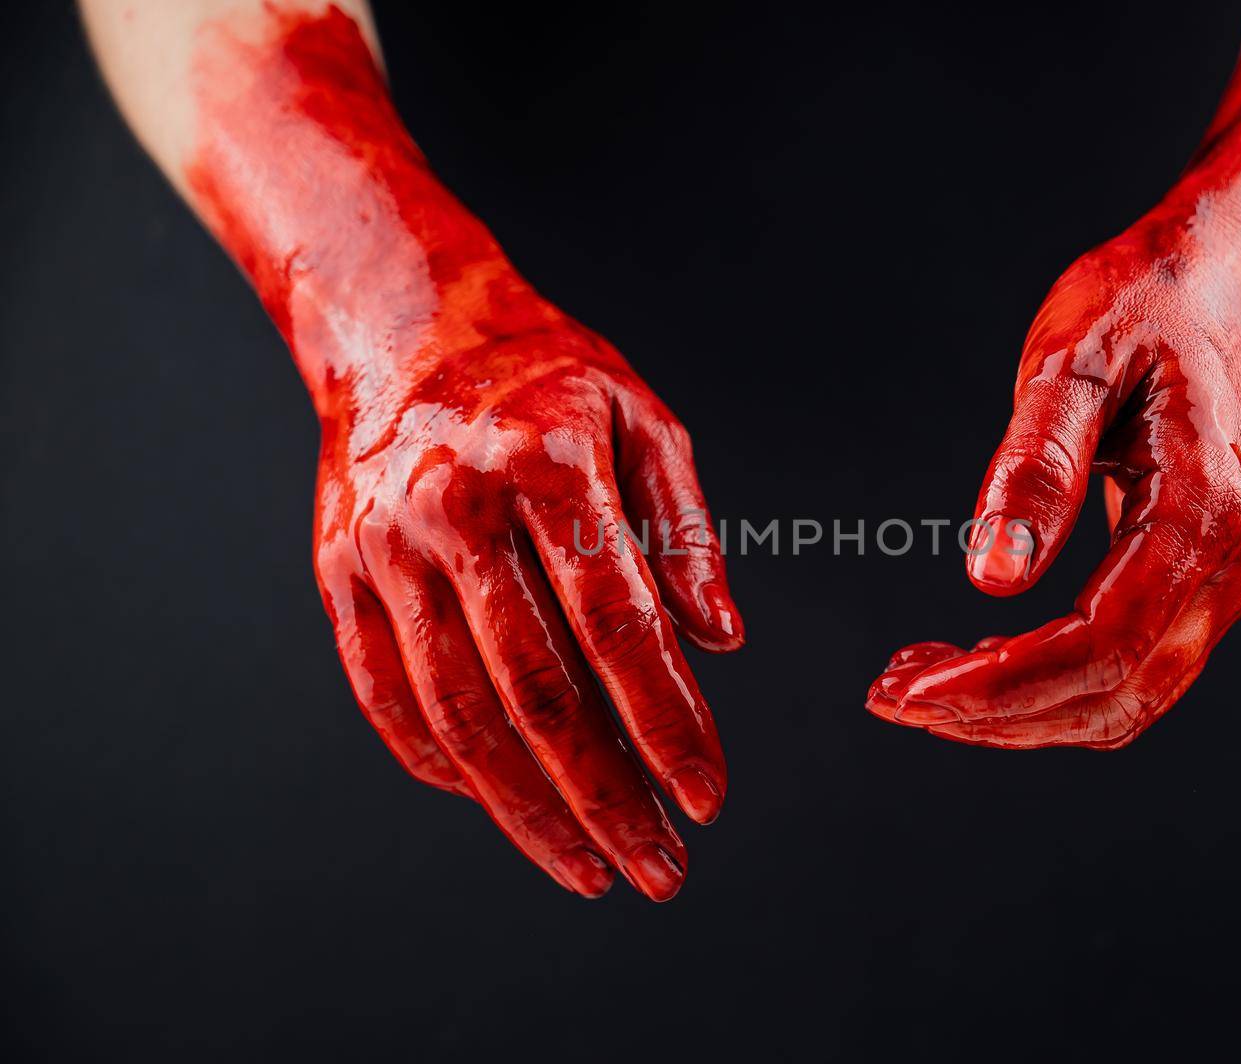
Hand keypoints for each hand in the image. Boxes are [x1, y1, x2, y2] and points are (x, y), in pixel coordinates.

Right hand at [314, 260, 741, 899]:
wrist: (404, 323)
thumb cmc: (545, 371)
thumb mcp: (643, 416)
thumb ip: (686, 530)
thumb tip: (720, 643)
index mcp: (547, 462)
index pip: (618, 625)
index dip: (667, 723)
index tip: (707, 796)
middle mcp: (455, 508)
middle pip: (536, 692)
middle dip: (605, 798)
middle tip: (659, 869)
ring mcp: (385, 548)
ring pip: (458, 714)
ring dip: (526, 809)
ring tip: (587, 867)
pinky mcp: (339, 575)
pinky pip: (388, 696)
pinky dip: (446, 765)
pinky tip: (501, 805)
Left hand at [867, 217, 1240, 748]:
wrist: (1221, 276)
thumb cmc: (1147, 302)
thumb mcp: (1072, 358)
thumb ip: (1036, 467)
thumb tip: (993, 576)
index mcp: (1208, 509)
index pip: (1103, 644)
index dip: (1004, 684)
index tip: (913, 687)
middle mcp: (1234, 562)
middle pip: (1117, 694)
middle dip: (998, 715)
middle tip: (894, 695)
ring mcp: (1228, 575)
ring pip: (1128, 698)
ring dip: (1022, 712)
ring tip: (922, 683)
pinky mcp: (1204, 576)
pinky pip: (1132, 663)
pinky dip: (1053, 683)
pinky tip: (982, 658)